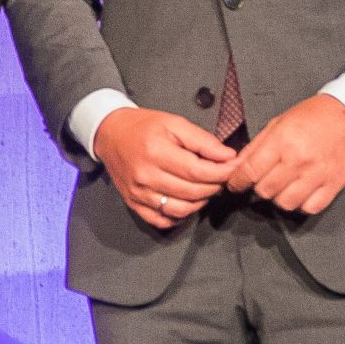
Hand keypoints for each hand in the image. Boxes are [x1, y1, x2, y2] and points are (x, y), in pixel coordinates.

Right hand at [92, 107, 236, 230]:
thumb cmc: (143, 127)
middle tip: (222, 177)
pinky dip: (179, 216)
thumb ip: (203, 140)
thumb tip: (228, 156)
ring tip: (206, 188)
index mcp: (156, 152)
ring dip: (201, 202)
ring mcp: (138, 193)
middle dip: (215, 186)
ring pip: (180, 210)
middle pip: (192, 192)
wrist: (110, 134)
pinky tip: (187, 202)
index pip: (197, 171)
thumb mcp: (174, 123)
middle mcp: (146, 175)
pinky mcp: (134, 203)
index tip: (234, 168)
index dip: (221, 172)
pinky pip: (162, 220)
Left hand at [225, 92, 344, 214]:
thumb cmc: (314, 116)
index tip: (236, 184)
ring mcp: (318, 174)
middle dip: (259, 187)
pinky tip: (301, 192)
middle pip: (265, 190)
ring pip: (285, 203)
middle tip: (264, 179)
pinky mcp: (334, 184)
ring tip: (283, 186)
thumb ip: (256, 147)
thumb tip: (236, 167)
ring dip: (280, 197)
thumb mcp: (279, 122)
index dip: (237, 181)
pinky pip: (310, 208)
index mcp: (282, 141)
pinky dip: (302, 204)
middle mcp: (299, 159)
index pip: (250, 171)